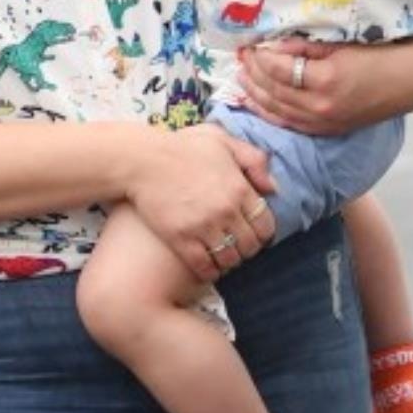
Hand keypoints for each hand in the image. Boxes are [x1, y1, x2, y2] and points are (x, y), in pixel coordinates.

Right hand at [123, 123, 278, 280]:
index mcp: (239, 188)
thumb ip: (253, 159)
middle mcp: (226, 210)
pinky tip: (207, 269)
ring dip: (229, 263)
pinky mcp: (181, 239)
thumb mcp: (222, 141)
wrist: (141, 161)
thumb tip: (271, 188)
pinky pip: (204, 266)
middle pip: (250, 245)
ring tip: (223, 260)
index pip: (265, 224)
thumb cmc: (180, 147)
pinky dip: (209, 272)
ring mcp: (203, 226)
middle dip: (247, 250)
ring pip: (229, 259)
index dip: (263, 234)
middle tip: (238, 249)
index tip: (255, 236)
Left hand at [237, 30, 412, 132]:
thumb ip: (305, 45)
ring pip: (276, 110)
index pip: (279, 69)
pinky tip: (253, 101)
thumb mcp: (342, 41)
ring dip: (254, 92)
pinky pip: (287, 123)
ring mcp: (322, 121)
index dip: (260, 56)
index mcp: (326, 80)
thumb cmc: (379, 52)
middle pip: (273, 90)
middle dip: (252, 73)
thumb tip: (272, 45)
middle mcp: (321, 106)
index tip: (248, 44)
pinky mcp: (325, 130)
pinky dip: (266, 112)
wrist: (408, 82)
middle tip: (240, 56)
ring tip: (241, 76)